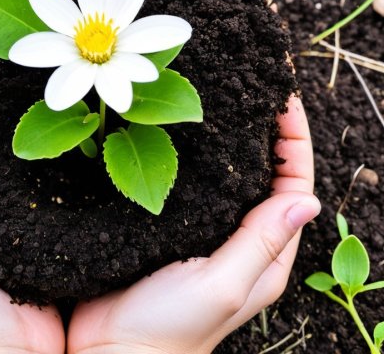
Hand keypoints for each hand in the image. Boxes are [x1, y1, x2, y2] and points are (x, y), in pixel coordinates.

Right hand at [67, 95, 319, 353]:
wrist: (111, 352)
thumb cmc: (168, 330)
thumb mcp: (222, 286)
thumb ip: (261, 243)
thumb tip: (307, 200)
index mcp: (264, 257)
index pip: (293, 188)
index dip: (294, 142)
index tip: (283, 101)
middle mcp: (240, 243)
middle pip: (267, 179)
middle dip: (269, 135)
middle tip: (257, 91)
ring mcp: (204, 234)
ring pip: (229, 180)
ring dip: (234, 144)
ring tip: (225, 105)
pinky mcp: (171, 230)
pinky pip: (192, 188)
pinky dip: (197, 161)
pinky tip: (183, 137)